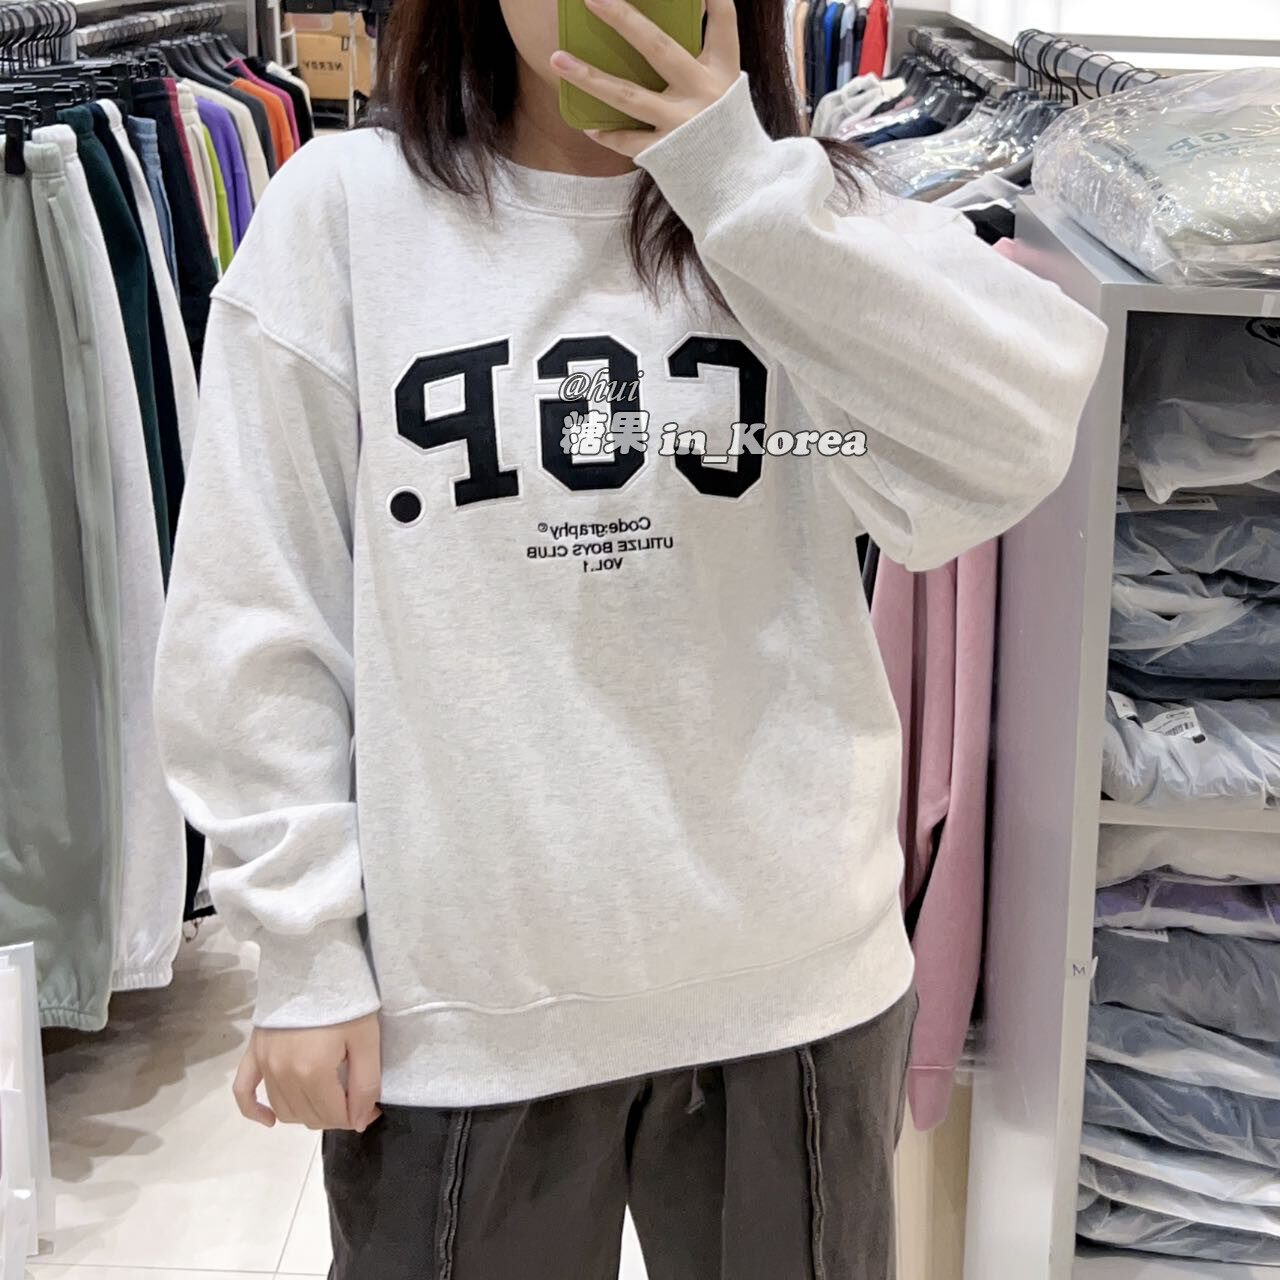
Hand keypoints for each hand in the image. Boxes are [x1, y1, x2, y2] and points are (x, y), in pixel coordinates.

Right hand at [233, 1012, 381, 1131]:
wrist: (314, 965)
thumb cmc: (346, 1000)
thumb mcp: (367, 1040)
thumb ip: (365, 1084)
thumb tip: (359, 1122)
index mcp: (312, 1071)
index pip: (332, 1115)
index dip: (355, 1117)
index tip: (370, 1109)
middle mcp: (283, 1074)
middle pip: (308, 1116)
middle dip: (334, 1116)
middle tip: (353, 1102)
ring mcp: (264, 1064)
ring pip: (283, 1109)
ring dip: (306, 1115)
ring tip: (326, 1102)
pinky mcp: (253, 1053)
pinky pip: (243, 1091)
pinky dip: (253, 1110)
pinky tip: (269, 1120)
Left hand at [550, 0, 740, 157]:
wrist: (741, 191)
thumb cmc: (728, 135)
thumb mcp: (727, 92)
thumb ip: (702, 64)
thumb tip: (656, 40)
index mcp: (722, 71)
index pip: (723, 21)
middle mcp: (703, 93)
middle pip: (657, 48)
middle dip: (623, 19)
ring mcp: (681, 124)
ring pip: (628, 96)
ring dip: (589, 77)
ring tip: (557, 59)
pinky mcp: (666, 154)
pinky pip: (627, 141)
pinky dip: (607, 134)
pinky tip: (587, 125)